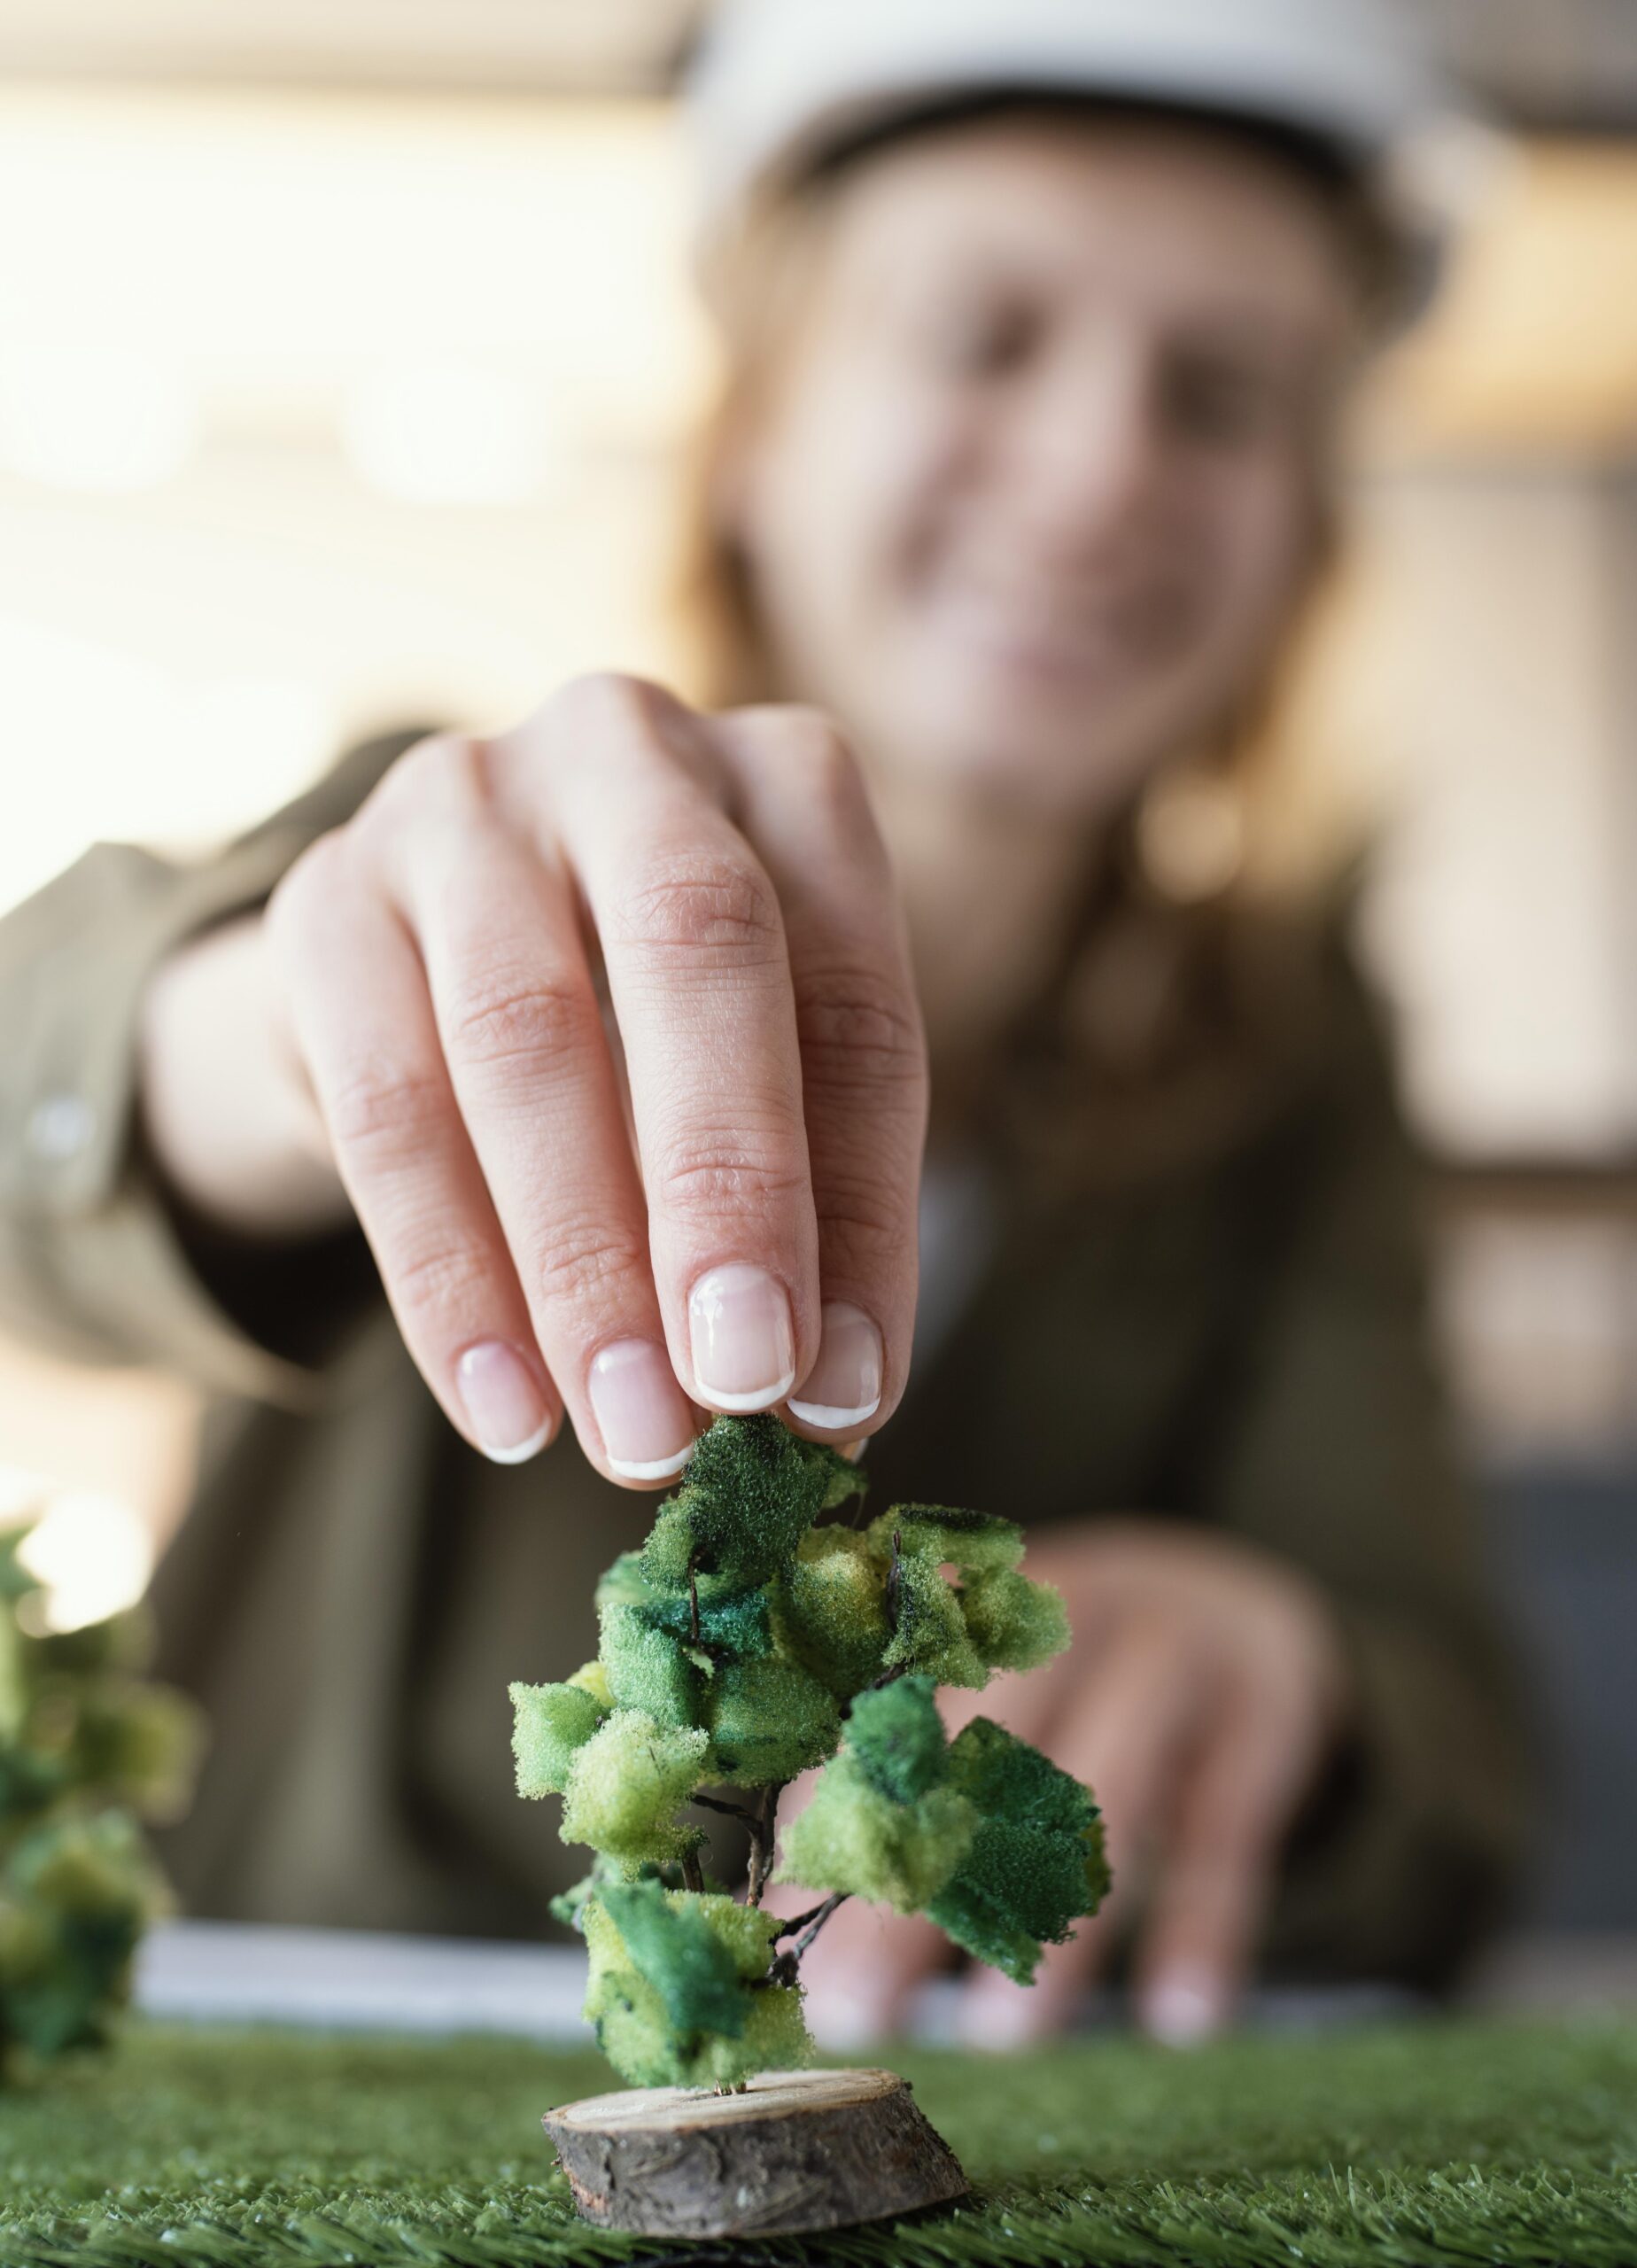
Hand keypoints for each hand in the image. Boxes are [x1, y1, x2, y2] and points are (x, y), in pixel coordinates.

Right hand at [139, 676, 926, 1479]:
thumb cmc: (656, 1026)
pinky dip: (448, 1279)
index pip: (853, 1002)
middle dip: (726, 1190)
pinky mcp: (325, 895)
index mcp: (788, 784)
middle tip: (741, 1385)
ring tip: (630, 1436)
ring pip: (522, 1038)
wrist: (432, 951)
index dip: (861, 1205)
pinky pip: (386, 1103)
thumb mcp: (764, 1076)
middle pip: (695, 952)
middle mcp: (630, 752)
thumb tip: (828, 1410)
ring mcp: (462, 803)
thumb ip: (807, 1208)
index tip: (848, 1387)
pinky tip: (505, 1409)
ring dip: (582, 1265)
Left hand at [788, 1521, 1348, 2047]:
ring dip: (1050, 1924)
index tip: (781, 1938)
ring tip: (1000, 2042)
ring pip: (1102, 1793)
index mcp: (978, 1606)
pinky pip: (1230, 1831)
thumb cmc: (1074, 1675)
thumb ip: (895, 1772)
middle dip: (909, 1889)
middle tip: (853, 2012)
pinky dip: (1204, 1925)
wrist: (1247, 1598)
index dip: (831, 1824)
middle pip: (975, 1757)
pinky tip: (1182, 2018)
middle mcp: (1068, 1614)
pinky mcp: (1269, 1710)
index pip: (885, 1715)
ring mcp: (1175, 1654)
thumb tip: (775, 1905)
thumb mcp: (991, 1694)